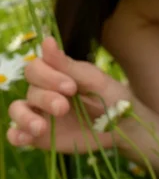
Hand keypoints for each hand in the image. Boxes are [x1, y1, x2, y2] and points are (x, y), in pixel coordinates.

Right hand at [7, 37, 133, 152]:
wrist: (123, 126)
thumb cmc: (111, 97)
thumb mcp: (93, 80)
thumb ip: (67, 65)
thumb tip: (46, 40)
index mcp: (56, 74)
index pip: (35, 68)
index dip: (48, 76)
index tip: (71, 87)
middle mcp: (44, 92)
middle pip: (30, 89)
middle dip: (46, 98)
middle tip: (64, 107)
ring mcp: (40, 114)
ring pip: (17, 110)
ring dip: (25, 117)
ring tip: (41, 127)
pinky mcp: (40, 137)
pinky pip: (18, 135)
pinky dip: (16, 135)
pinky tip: (26, 138)